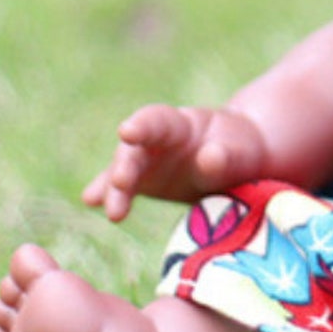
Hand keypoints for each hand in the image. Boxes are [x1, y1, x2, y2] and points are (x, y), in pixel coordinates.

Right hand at [81, 104, 267, 221]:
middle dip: (126, 165)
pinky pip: (124, 190)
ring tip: (114, 211)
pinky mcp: (144, 183)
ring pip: (125, 171)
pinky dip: (109, 196)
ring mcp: (147, 162)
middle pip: (135, 148)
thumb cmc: (242, 153)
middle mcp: (158, 140)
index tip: (127, 132)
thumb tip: (208, 159)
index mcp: (183, 124)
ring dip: (115, 189)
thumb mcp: (241, 153)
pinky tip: (91, 201)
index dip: (143, 125)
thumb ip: (226, 156)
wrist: (239, 163)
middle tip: (121, 183)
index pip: (158, 120)